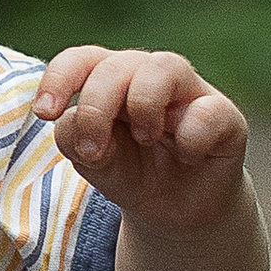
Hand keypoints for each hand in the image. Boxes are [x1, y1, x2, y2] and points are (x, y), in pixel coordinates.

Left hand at [34, 45, 248, 231]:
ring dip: (143, 104)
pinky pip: (208, 110)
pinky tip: (186, 156)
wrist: (176, 212)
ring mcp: (190, 91)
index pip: (83, 59)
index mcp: (111, 79)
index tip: (45, 113)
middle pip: (117, 64)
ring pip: (164, 66)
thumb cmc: (130, 172)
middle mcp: (149, 75)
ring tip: (145, 139)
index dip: (60, 78)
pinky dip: (191, 136)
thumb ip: (76, 137)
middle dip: (97, 108)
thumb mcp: (93, 160)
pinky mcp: (225, 116)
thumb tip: (75, 121)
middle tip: (94, 152)